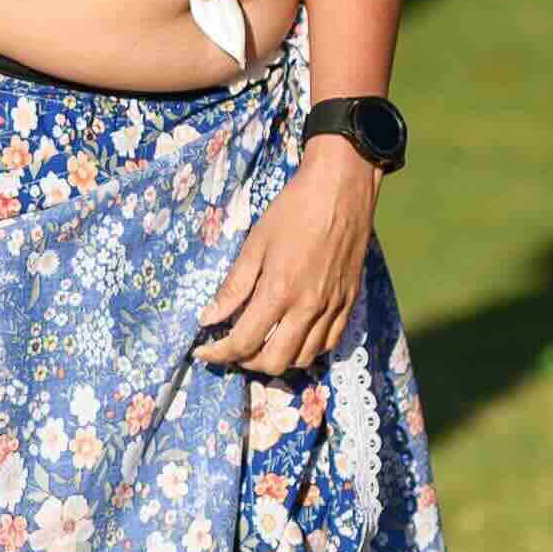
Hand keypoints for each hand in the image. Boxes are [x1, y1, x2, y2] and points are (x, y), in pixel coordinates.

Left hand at [198, 144, 380, 376]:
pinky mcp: (349, 303)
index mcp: (279, 292)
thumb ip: (233, 286)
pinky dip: (306, 350)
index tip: (202, 351)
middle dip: (246, 362)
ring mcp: (332, 308)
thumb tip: (207, 318)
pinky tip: (292, 337)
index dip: (218, 353)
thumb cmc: (293, 210)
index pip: (243, 342)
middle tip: (231, 348)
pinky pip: (328, 343)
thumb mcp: (255, 244)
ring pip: (303, 359)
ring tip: (260, 345)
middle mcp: (308, 308)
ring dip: (277, 360)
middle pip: (274, 362)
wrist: (341, 189)